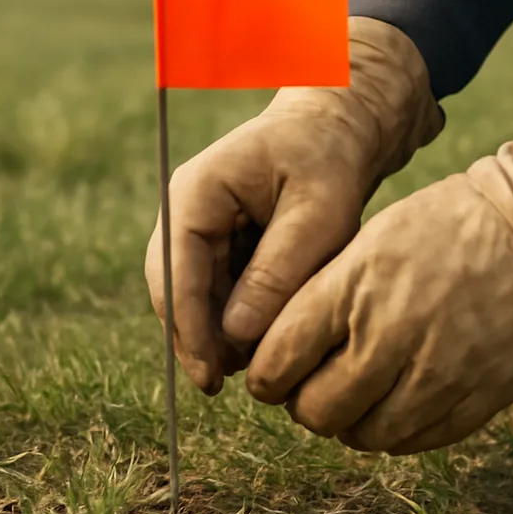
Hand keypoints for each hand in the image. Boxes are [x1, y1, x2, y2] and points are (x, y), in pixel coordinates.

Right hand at [145, 17, 443, 394]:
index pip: (175, 272)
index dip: (190, 331)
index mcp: (196, 193)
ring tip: (255, 365)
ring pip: (193, 295)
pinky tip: (262, 341)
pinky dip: (234, 316)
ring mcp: (195, 226)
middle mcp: (183, 210)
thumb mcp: (317, 214)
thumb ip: (276, 272)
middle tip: (229, 385)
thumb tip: (235, 336)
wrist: (338, 128)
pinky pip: (214, 289)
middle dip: (199, 339)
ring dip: (217, 332)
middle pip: (174, 290)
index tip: (210, 378)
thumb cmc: (330, 159)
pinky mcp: (215, 242)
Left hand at [245, 110, 512, 452]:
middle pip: (316, 411)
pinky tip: (398, 402)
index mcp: (353, 288)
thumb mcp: (372, 239)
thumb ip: (323, 295)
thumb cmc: (449, 225)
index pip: (278, 361)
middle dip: (305, 404)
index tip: (272, 374)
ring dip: (351, 423)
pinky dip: (396, 431)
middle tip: (314, 387)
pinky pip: (415, 441)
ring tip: (359, 396)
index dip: (266, 377)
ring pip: (363, 436)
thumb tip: (279, 352)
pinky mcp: (476, 401)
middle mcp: (390, 336)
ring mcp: (437, 375)